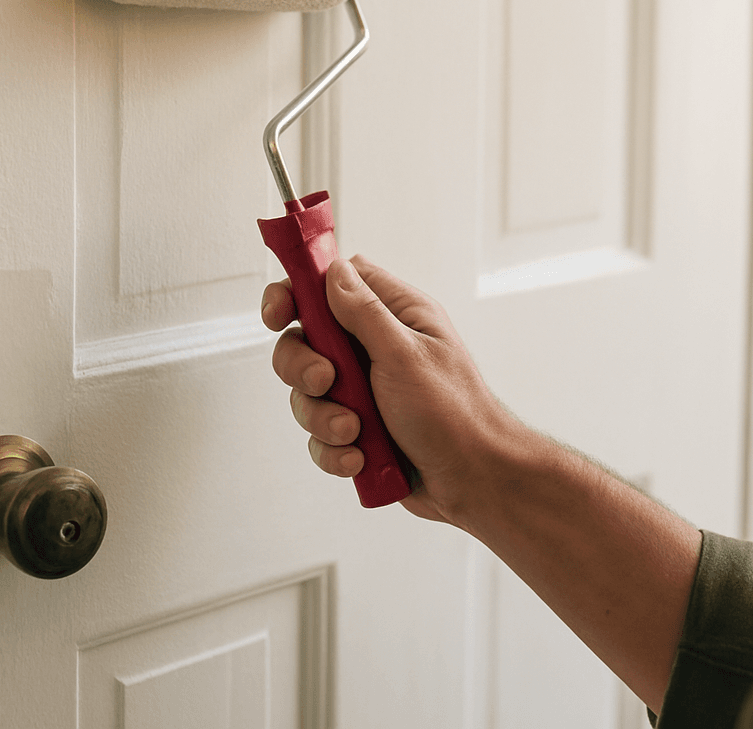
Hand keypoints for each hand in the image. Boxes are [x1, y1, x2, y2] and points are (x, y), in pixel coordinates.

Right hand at [261, 254, 514, 522]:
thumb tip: (333, 270)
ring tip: (355, 432)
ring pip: (307, 393)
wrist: (472, 482)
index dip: (299, 291)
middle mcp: (376, 346)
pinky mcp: (359, 429)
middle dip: (303, 366)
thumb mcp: (404, 354)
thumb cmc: (453, 413)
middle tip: (326, 382)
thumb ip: (364, 312)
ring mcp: (365, 389)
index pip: (334, 282)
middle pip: (306, 339)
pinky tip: (360, 459)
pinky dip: (334, 450)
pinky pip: (320, 435)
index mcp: (395, 314)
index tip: (279, 315)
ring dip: (323, 417)